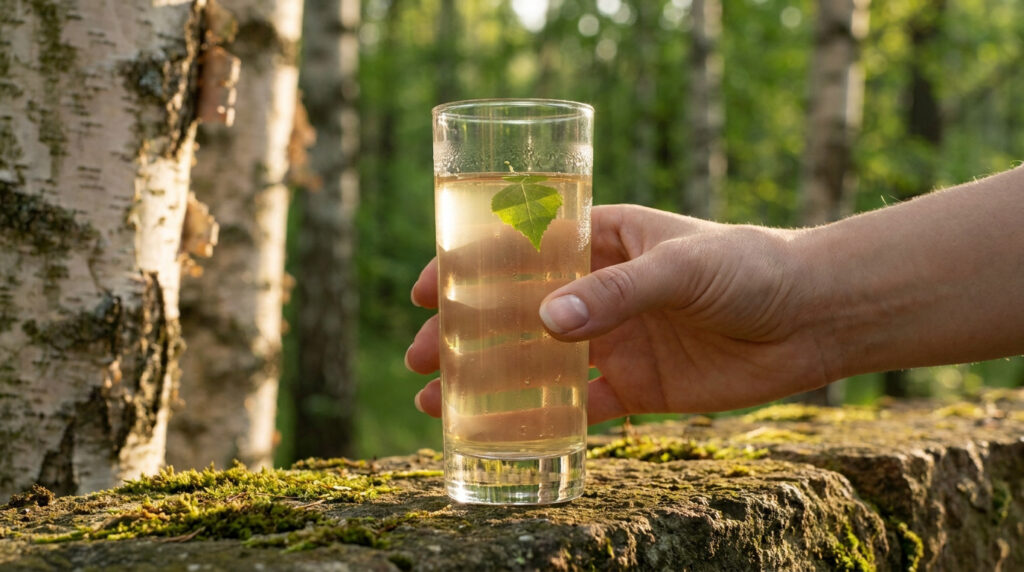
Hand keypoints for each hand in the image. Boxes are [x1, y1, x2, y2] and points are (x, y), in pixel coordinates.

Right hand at [405, 204, 832, 423]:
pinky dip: (538, 421)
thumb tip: (544, 325)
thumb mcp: (681, 267)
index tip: (424, 290)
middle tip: (418, 356)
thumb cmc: (750, 268)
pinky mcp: (636, 387)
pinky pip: (576, 407)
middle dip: (463, 333)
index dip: (466, 268)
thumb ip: (616, 294)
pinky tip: (500, 433)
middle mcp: (600, 291)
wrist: (813, 317)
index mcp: (601, 241)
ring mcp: (614, 340)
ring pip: (535, 363)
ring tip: (436, 401)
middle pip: (514, 312)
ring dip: (487, 380)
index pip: (518, 249)